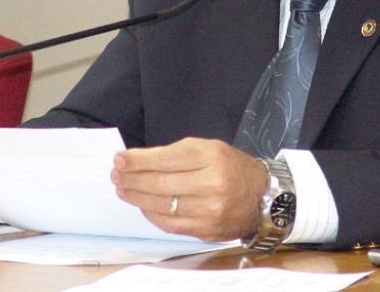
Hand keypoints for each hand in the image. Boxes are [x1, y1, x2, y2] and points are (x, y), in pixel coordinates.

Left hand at [111, 137, 266, 241]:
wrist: (263, 197)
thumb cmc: (232, 168)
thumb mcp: (210, 148)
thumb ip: (177, 153)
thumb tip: (139, 161)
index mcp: (212, 157)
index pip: (165, 159)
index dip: (138, 160)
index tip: (120, 159)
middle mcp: (212, 184)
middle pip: (160, 183)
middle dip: (132, 179)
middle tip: (116, 175)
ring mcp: (209, 210)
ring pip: (161, 205)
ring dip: (136, 198)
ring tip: (124, 189)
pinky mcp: (206, 230)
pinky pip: (169, 224)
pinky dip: (152, 214)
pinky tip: (143, 205)